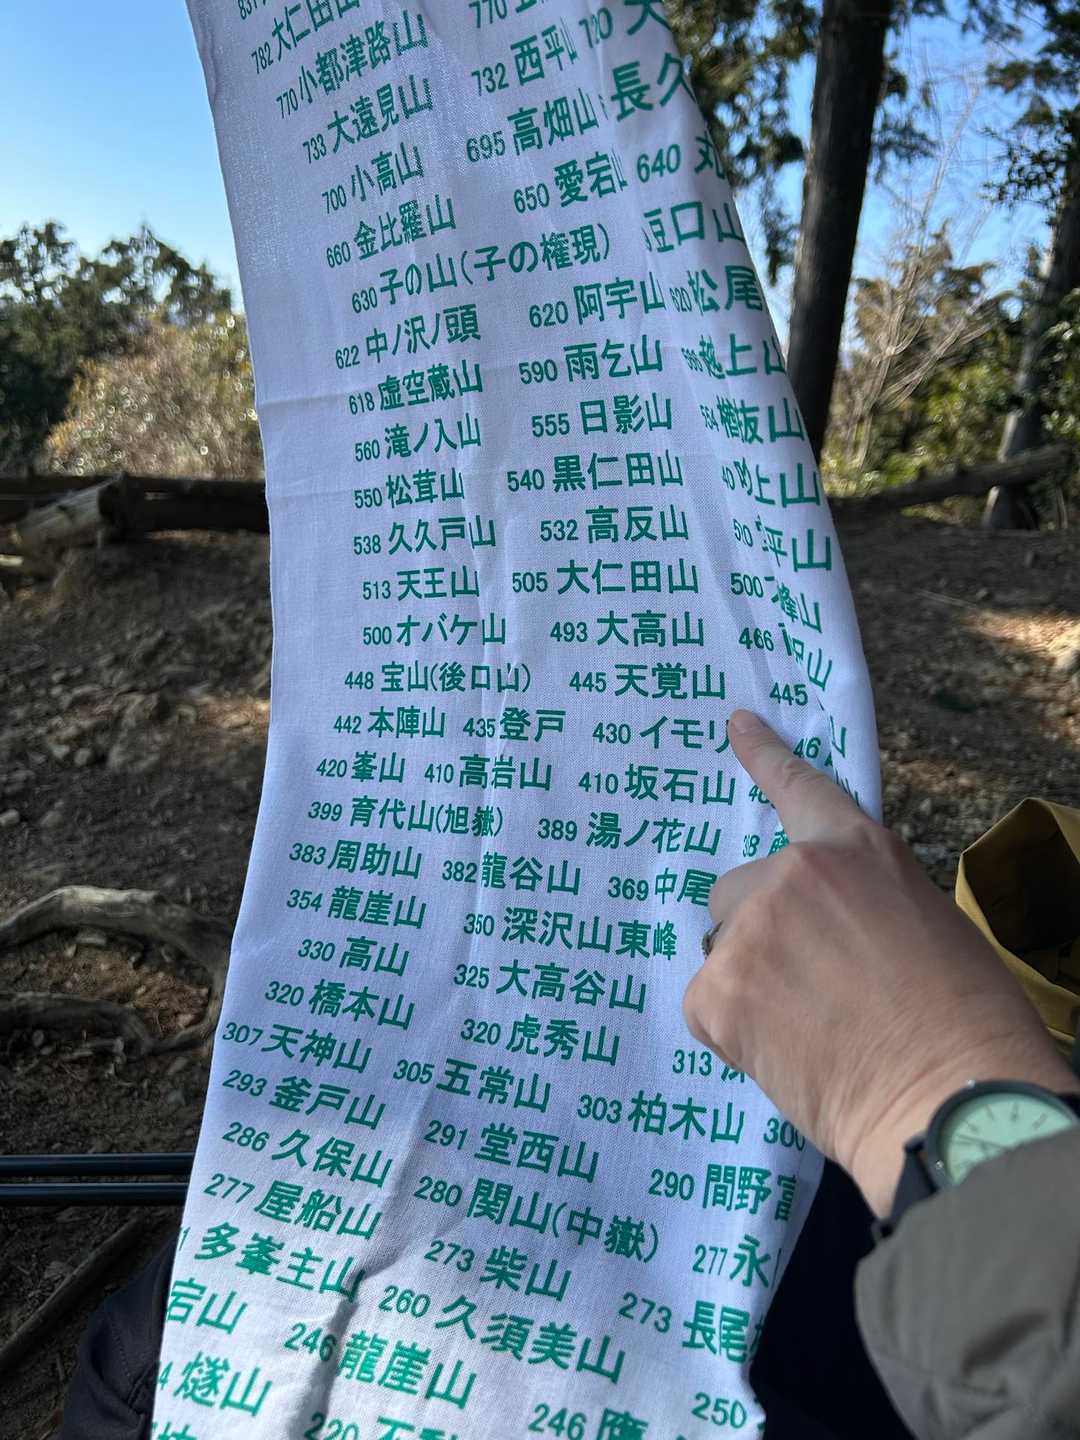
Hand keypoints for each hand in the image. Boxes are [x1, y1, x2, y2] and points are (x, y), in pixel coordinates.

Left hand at [682, 710, 1075, 1216]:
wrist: (948, 1095)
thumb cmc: (963, 1019)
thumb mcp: (922, 923)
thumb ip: (858, 902)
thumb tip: (824, 927)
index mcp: (854, 849)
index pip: (799, 788)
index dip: (765, 755)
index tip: (737, 725)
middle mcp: (791, 875)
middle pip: (736, 890)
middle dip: (761, 931)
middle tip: (811, 987)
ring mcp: (749, 931)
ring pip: (723, 951)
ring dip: (749, 982)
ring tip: (808, 1029)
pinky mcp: (718, 992)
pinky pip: (706, 1005)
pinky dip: (733, 1031)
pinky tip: (783, 1053)